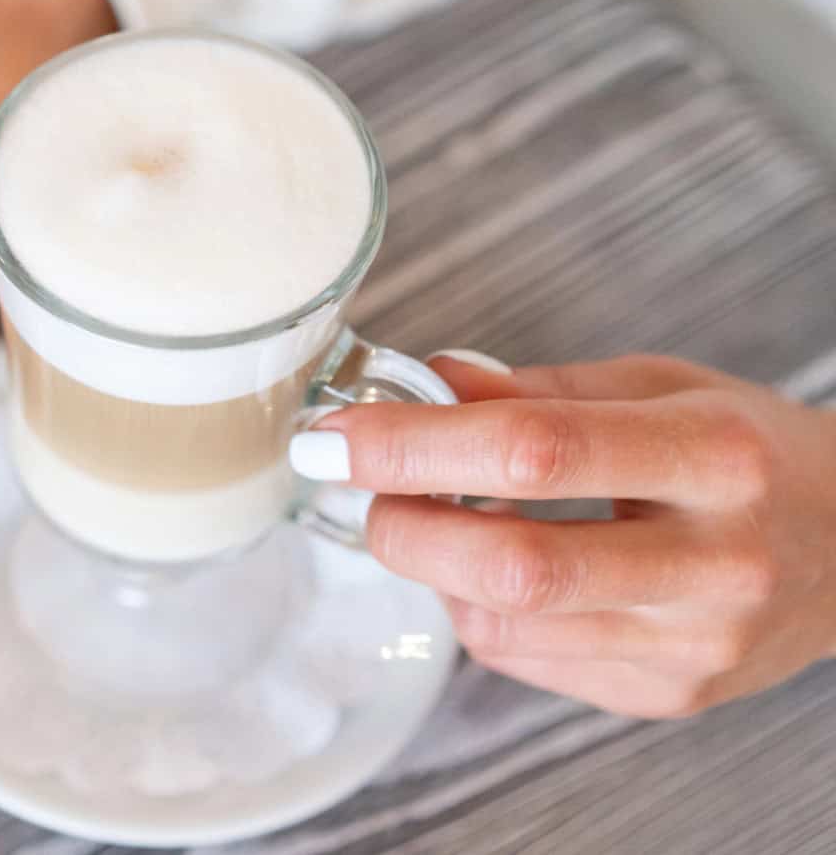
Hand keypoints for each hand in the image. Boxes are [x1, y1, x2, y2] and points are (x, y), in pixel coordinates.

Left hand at [294, 351, 835, 716]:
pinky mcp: (668, 696)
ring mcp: (694, 645)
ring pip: (502, 624)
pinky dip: (479, 608)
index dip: (411, 444)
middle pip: (513, 564)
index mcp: (713, 456)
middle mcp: (714, 562)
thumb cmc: (749, 452)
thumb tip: (422, 386)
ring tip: (448, 521)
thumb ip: (537, 388)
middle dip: (402, 526)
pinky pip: (523, 659)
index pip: (534, 451)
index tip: (333, 437)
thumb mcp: (661, 387)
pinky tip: (502, 569)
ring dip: (436, 568)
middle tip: (368, 490)